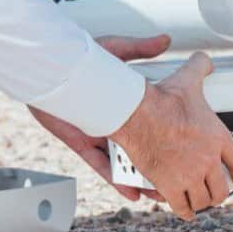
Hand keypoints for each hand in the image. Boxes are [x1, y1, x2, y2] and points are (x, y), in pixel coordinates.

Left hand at [29, 34, 170, 201]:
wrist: (48, 65)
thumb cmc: (78, 54)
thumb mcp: (116, 49)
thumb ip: (140, 48)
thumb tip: (164, 40)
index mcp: (124, 98)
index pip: (150, 119)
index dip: (167, 132)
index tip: (184, 144)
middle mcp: (113, 117)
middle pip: (140, 145)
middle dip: (157, 162)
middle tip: (177, 176)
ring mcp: (98, 131)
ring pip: (123, 161)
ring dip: (140, 177)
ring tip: (158, 191)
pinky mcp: (80, 140)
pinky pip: (100, 164)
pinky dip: (115, 178)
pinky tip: (131, 191)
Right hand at [110, 52, 232, 220]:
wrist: (140, 115)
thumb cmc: (164, 100)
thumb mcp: (188, 80)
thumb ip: (200, 68)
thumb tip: (205, 61)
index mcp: (217, 138)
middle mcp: (207, 160)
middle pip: (220, 188)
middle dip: (219, 193)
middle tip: (216, 193)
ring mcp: (190, 175)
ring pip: (203, 200)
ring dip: (202, 203)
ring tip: (201, 202)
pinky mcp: (169, 185)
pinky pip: (181, 206)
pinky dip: (184, 210)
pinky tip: (185, 211)